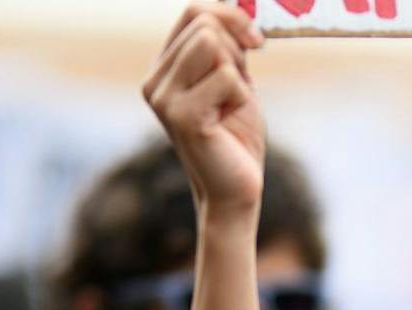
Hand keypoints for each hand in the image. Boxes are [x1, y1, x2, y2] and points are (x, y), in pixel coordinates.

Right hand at [143, 3, 266, 217]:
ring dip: (237, 73)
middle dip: (237, 52)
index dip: (231, 16)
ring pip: (213, 44)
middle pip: (205, 25)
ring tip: (232, 104)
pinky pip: (227, 78)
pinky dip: (241, 96)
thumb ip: (229, 46)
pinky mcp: (182, 116)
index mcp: (164, 68)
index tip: (257, 41)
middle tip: (239, 90)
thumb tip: (238, 6)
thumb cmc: (237, 137)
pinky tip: (230, 120)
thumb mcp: (235, 81)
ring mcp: (163, 98)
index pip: (194, 12)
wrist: (236, 189)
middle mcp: (155, 80)